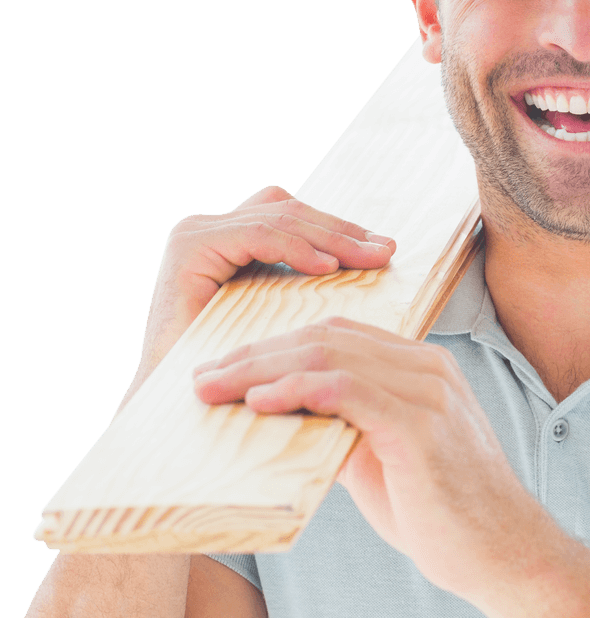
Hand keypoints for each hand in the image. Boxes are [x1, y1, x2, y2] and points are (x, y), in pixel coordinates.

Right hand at [136, 185, 395, 381]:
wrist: (176, 407)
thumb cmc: (236, 371)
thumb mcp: (282, 313)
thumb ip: (308, 283)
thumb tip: (374, 262)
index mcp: (230, 237)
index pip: (295, 215)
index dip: (340, 228)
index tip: (384, 249)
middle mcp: (210, 227)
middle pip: (290, 210)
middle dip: (343, 230)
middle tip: (386, 249)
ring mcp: (197, 232)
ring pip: (280, 218)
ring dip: (331, 238)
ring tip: (369, 258)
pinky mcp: (191, 246)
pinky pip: (258, 235)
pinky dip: (297, 248)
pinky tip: (328, 267)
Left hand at [191, 317, 543, 602]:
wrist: (503, 552)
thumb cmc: (442, 511)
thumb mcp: (384, 458)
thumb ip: (345, 427)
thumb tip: (288, 416)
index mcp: (421, 366)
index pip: (337, 334)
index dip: (276, 346)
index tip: (227, 369)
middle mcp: (427, 367)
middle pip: (327, 337)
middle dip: (257, 353)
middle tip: (204, 376)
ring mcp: (428, 391)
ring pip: (331, 356)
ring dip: (264, 369)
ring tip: (217, 387)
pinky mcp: (421, 425)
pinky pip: (349, 391)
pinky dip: (299, 390)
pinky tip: (262, 401)